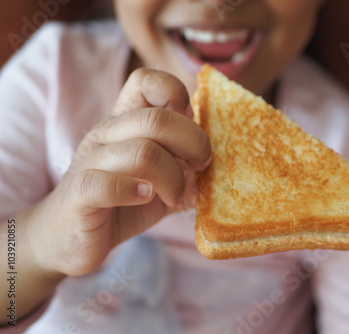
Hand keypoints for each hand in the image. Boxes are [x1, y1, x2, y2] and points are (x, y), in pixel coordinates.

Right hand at [27, 68, 210, 276]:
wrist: (68, 238)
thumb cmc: (118, 204)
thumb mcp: (160, 184)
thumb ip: (185, 173)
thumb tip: (211, 174)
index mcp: (125, 122)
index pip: (146, 80)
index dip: (177, 94)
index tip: (192, 127)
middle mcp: (107, 134)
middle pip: (157, 119)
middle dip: (193, 144)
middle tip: (199, 168)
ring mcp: (91, 161)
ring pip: (142, 152)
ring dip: (173, 178)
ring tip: (174, 196)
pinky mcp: (79, 193)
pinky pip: (107, 183)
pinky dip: (135, 192)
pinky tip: (145, 199)